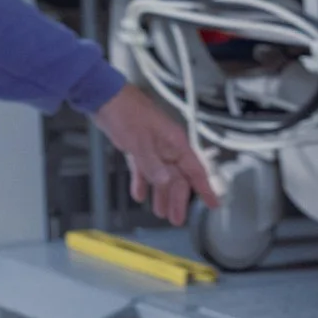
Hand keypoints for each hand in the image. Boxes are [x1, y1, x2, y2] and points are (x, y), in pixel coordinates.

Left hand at [92, 83, 221, 225]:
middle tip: (176, 220)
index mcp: (175, 143)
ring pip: (161, 175)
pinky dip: (142, 182)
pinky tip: (138, 196)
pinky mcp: (137, 147)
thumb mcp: (139, 141)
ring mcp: (152, 147)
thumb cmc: (126, 114)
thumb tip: (168, 183)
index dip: (205, 188)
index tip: (214, 204)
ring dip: (161, 194)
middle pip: (178, 177)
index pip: (195, 170)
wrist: (104, 97)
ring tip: (160, 213)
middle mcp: (168, 146)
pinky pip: (143, 168)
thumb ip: (153, 164)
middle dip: (178, 199)